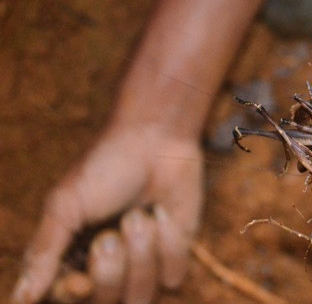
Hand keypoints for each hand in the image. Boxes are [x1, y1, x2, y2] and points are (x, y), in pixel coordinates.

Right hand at [12, 124, 202, 302]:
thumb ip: (45, 252)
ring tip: (138, 216)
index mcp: (71, 258)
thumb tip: (20, 299)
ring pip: (140, 295)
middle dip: (109, 270)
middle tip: (110, 236)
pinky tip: (162, 214)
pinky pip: (172, 275)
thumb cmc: (105, 167)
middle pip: (105, 303)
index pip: (67, 300)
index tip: (78, 281)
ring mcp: (142, 264)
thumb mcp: (65, 205)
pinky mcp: (175, 253)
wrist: (157, 140)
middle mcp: (105, 269)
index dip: (73, 296)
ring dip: (140, 254)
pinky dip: (168, 244)